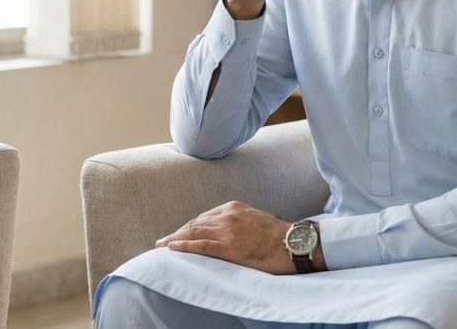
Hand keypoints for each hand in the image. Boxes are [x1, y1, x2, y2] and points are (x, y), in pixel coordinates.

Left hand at [155, 200, 294, 274]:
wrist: (295, 243)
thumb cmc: (278, 235)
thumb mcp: (254, 219)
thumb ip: (238, 222)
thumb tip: (228, 231)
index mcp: (232, 207)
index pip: (203, 217)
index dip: (188, 227)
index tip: (178, 233)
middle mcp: (227, 215)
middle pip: (195, 224)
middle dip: (178, 232)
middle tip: (162, 241)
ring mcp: (227, 230)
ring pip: (194, 233)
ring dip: (175, 239)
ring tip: (161, 246)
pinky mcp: (229, 246)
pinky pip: (201, 246)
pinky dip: (184, 246)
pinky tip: (172, 248)